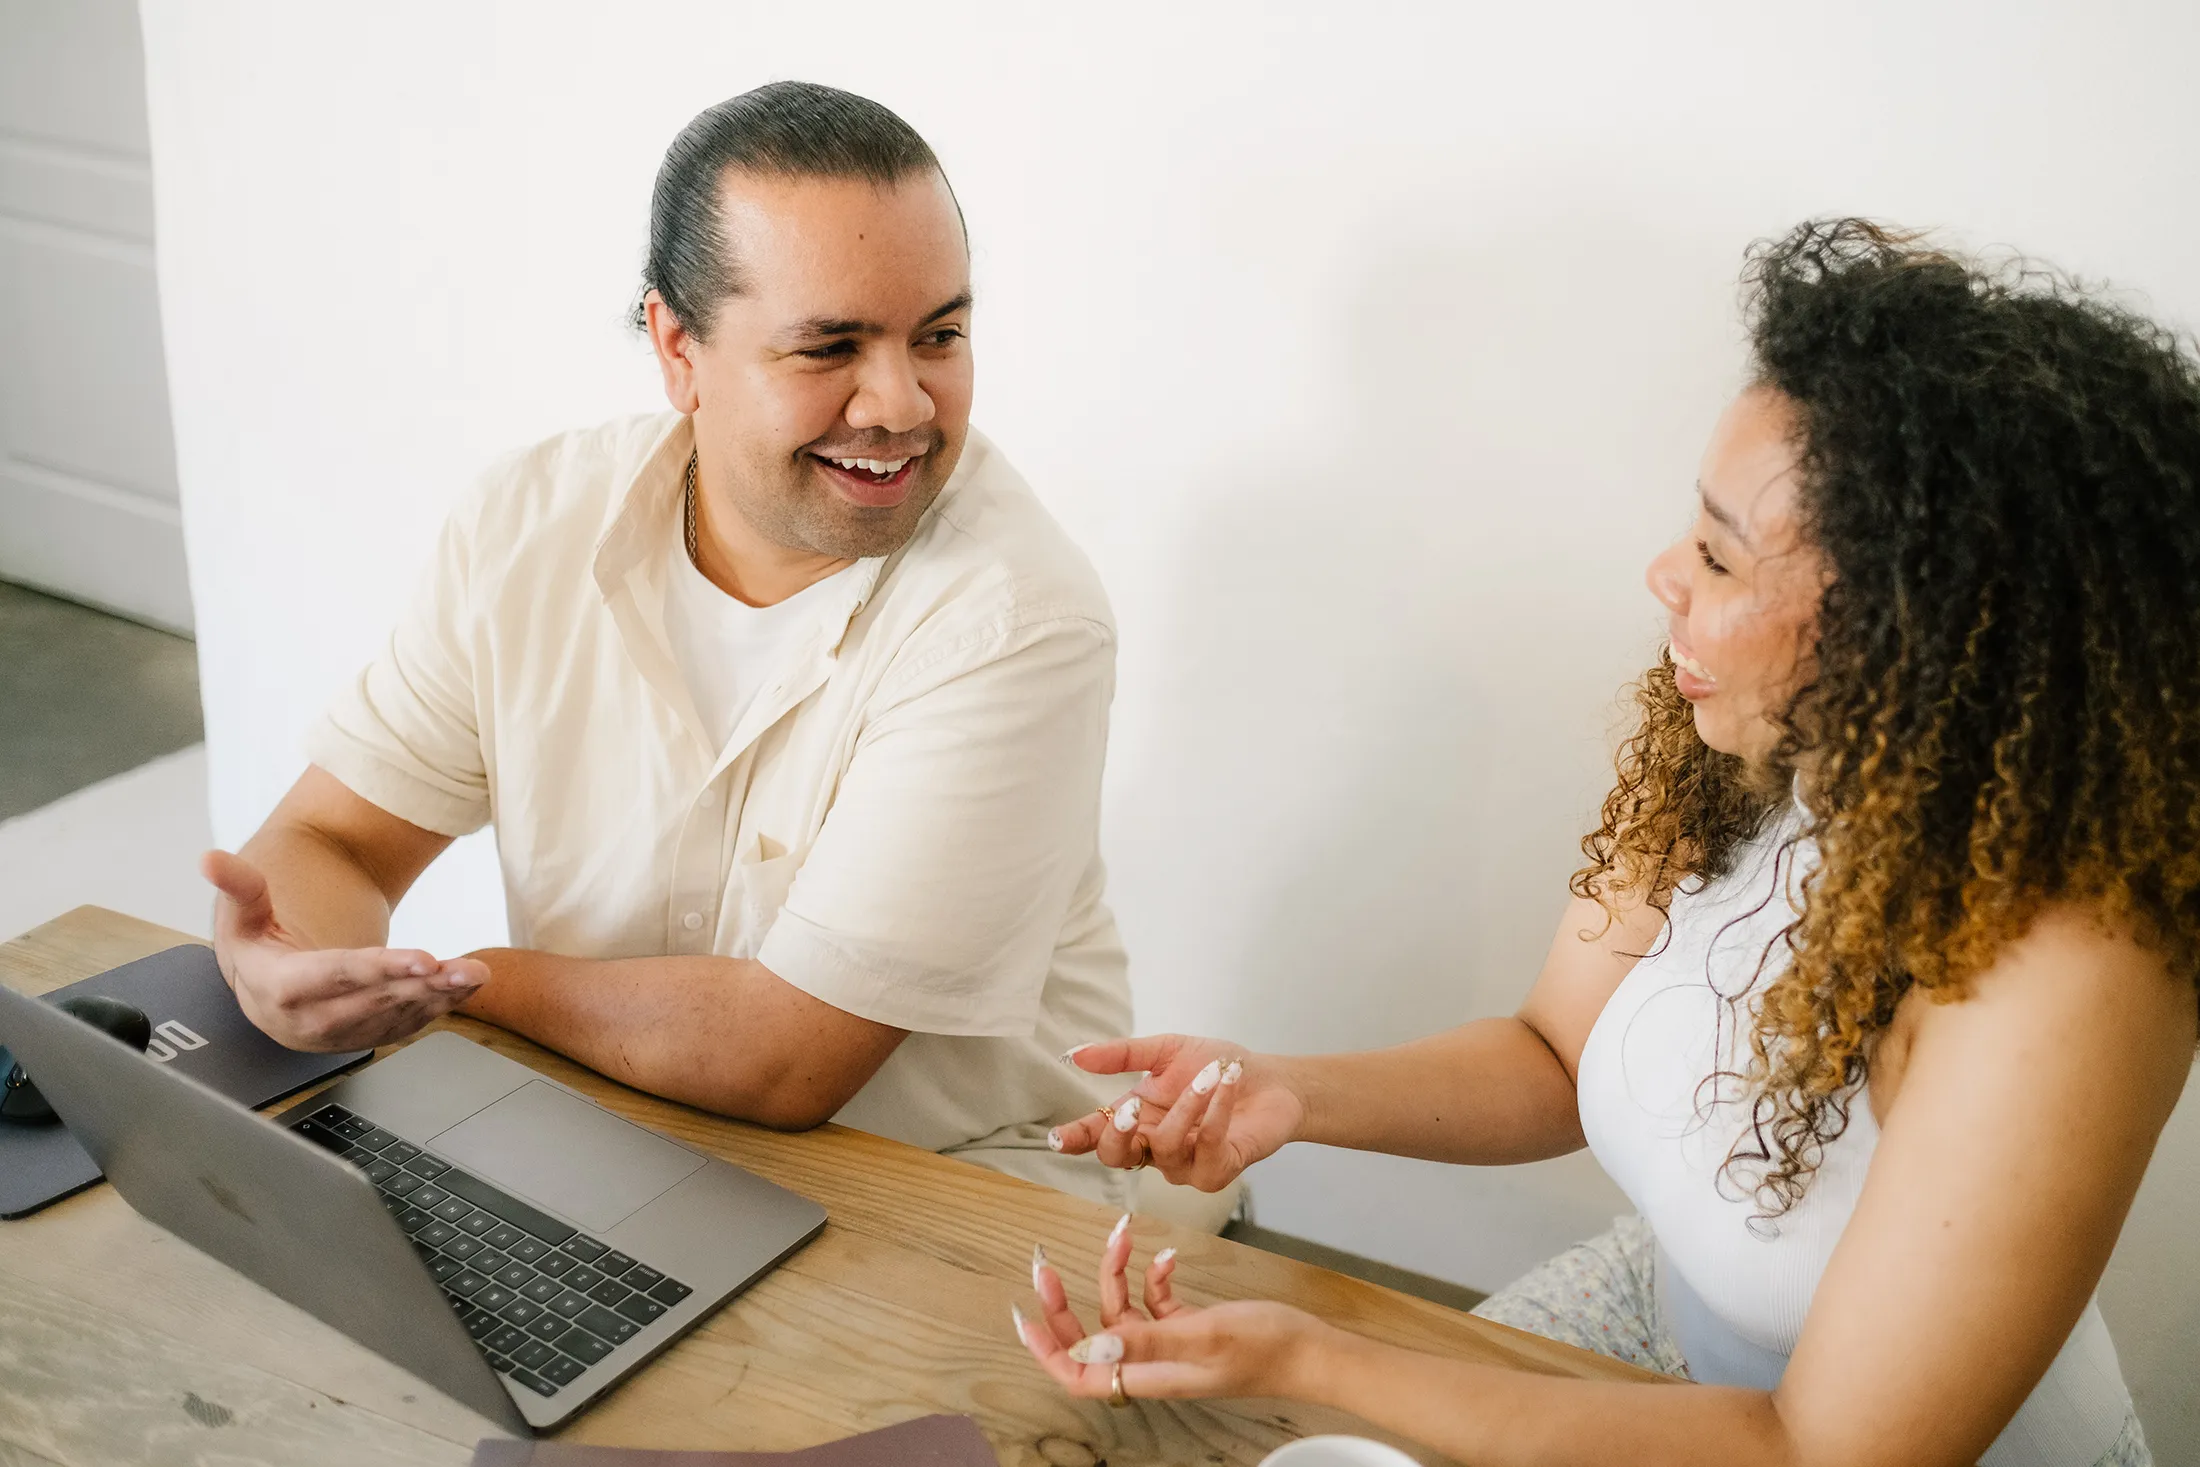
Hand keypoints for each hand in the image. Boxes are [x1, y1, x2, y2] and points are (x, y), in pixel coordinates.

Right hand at [202, 849, 486, 1050]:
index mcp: (278, 988)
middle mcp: (308, 1021)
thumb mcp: (242, 914)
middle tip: (463, 969)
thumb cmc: (259, 943)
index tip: (422, 958)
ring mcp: (340, 1035)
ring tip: (475, 975)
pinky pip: (407, 1025)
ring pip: (394, 1018)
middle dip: (420, 986)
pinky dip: (442, 1007)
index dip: (377, 970)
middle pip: (371, 1003)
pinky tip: (468, 986)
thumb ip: (239, 886)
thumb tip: (210, 858)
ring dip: (440, 998)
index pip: (331, 978)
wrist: (266, 986)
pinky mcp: (365, 1037)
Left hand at [1013, 1211, 1326, 1401]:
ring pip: (1123, 1312)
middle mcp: (1154, 1364)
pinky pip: (1156, 1304)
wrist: (1314, 1350)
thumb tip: (1086, 1348)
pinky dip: (1154, 1277)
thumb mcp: (1203, 1336)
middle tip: (1044, 1265)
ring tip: (1121, 1233)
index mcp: (1150, 1375)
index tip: (1024, 1315)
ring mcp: (1172, 1347)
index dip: (1047, 1351)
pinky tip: (1168, 1256)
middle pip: (1091, 1341)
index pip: (1079, 1375)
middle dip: (1066, 1304)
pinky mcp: (1192, 1330)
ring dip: (1116, 1274)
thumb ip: (1146, 1340)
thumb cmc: (1267, 1347)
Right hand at [1050, 1035, 1304, 1191]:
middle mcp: (1155, 1148)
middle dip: (1118, 1133)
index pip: (1097, 1135)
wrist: (1271, 1079)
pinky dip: (1217, 1109)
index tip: (1057, 1138)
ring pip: (1166, 1147)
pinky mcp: (1216, 1172)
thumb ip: (1123, 1055)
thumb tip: (1075, 1054)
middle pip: (1117, 1157)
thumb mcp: (1167, 1051)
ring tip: (1210, 1074)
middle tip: (1129, 1104)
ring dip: (1188, 1105)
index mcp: (1137, 1120)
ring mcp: (1184, 1166)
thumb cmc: (1217, 1067)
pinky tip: (1228, 1081)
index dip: (1075, 1139)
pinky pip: (1207, 1146)